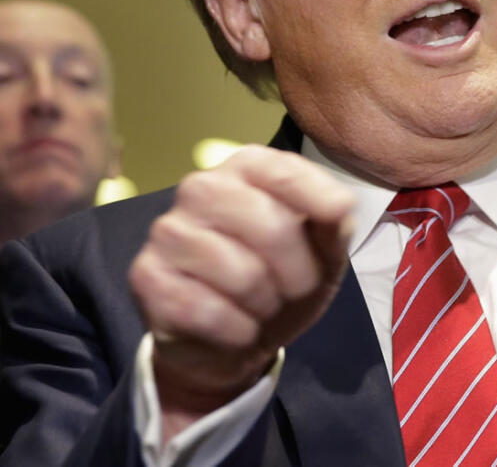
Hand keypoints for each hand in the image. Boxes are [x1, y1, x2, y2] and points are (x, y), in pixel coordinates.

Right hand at [128, 146, 354, 436]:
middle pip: (271, 227)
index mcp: (245, 168)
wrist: (235, 338)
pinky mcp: (146, 276)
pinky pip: (206, 311)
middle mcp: (200, 188)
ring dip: (267, 304)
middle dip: (299, 272)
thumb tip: (339, 205)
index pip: (285, 170)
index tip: (337, 218)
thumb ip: (334, 223)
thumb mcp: (324, 251)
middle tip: (298, 289)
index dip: (319, 199)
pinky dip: (238, 330)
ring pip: (242, 274)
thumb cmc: (283, 279)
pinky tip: (237, 327)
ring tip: (263, 306)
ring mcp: (168, 231)